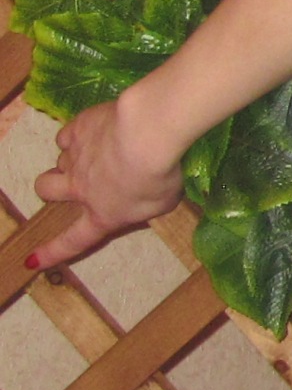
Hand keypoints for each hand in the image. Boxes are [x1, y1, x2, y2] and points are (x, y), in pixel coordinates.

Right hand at [27, 91, 184, 270]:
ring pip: (60, 160)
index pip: (73, 240)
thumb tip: (139, 201)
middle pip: (46, 188)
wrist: (148, 135)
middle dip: (52, 187)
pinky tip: (95, 129)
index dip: (51, 252)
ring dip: (74, 158)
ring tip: (100, 149)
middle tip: (70, 179)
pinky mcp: (78, 129)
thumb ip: (144, 207)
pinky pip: (66, 136)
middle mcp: (81, 188)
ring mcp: (76, 157)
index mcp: (102, 214)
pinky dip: (77, 135)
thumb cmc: (161, 175)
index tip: (32, 260)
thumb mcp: (162, 204)